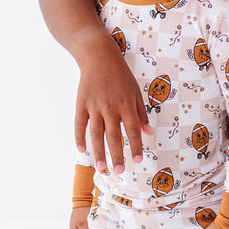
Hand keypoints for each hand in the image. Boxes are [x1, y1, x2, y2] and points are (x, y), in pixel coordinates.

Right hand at [75, 32, 150, 173]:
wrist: (99, 56)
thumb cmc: (120, 75)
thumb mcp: (136, 91)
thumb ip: (141, 113)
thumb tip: (148, 132)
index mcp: (126, 104)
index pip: (132, 130)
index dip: (135, 146)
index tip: (137, 161)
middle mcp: (110, 107)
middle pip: (113, 136)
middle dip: (116, 155)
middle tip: (118, 171)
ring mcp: (94, 106)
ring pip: (96, 133)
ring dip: (98, 152)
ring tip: (101, 167)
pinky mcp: (81, 103)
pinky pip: (79, 124)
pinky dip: (79, 137)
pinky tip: (82, 150)